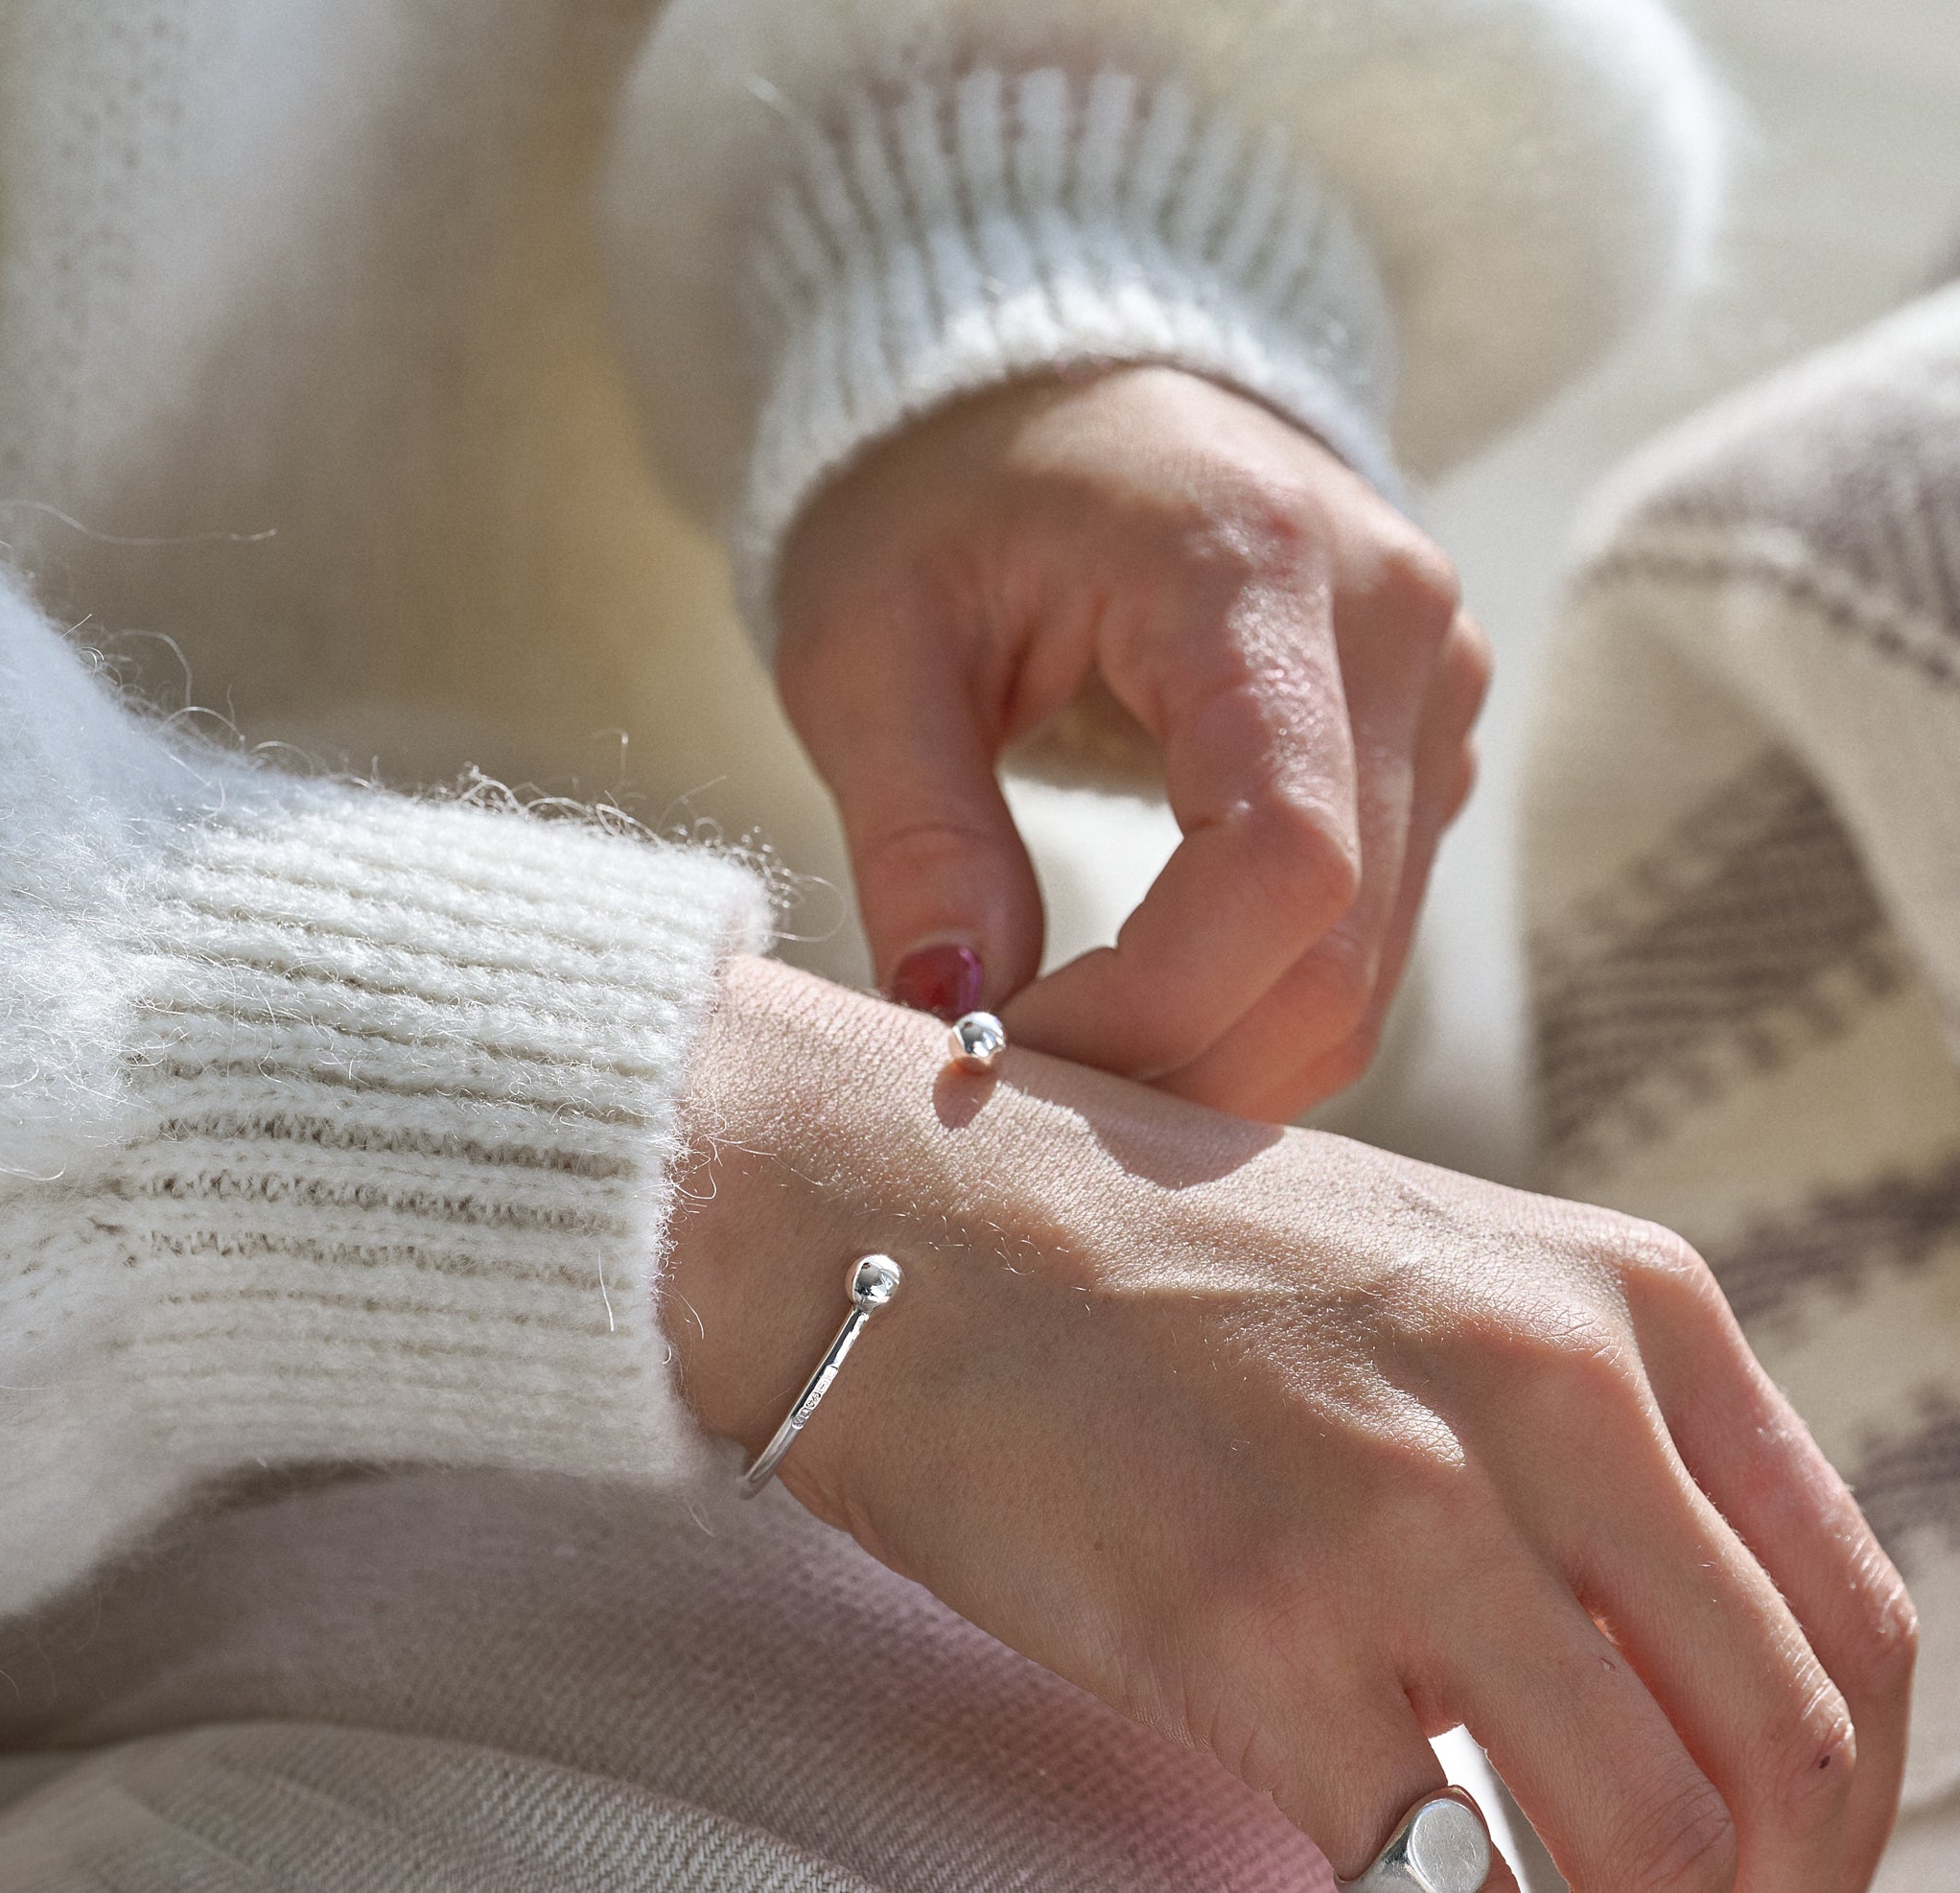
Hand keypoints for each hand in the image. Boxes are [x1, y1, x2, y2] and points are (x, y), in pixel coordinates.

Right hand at [668, 958, 1914, 1892]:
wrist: (902, 1213)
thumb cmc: (1144, 1259)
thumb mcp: (1421, 1286)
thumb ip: (1569, 1446)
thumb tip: (1660, 1691)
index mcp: (1624, 1301)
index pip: (1850, 1618)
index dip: (1841, 1817)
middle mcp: (1553, 1387)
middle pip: (1788, 1752)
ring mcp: (1409, 1504)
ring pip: (1652, 1853)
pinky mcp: (1259, 1627)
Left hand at [774, 365, 1490, 1120]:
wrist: (1060, 383)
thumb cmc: (945, 489)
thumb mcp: (869, 640)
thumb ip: (916, 833)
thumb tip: (953, 1019)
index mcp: (1256, 570)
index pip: (1282, 865)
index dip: (1150, 1009)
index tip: (996, 1050)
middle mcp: (1396, 632)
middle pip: (1341, 956)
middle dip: (1173, 1073)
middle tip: (1015, 1096)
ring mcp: (1436, 694)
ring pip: (1364, 977)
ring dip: (1209, 1061)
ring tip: (1060, 1052)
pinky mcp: (1421, 749)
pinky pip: (1364, 943)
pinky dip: (1249, 1011)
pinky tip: (1138, 1002)